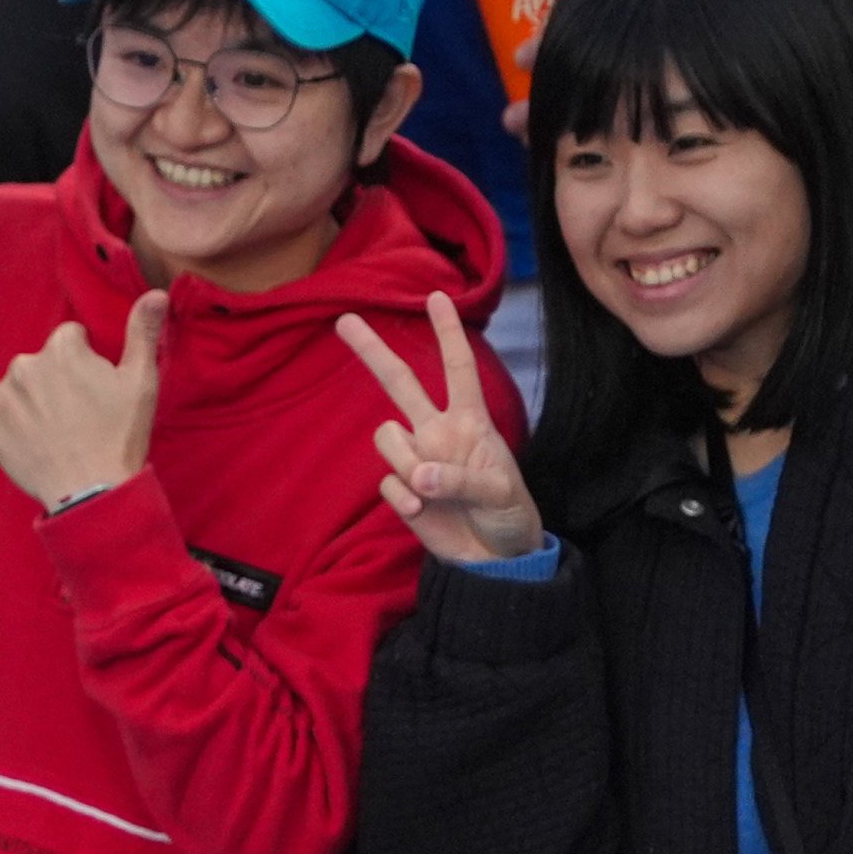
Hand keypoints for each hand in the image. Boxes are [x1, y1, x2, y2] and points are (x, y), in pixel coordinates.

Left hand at [0, 290, 164, 510]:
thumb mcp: (140, 380)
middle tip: (80, 412)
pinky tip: (41, 442)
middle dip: (58, 379)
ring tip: (61, 430)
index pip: (71, 338)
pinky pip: (3, 418)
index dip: (87, 360)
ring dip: (36, 402)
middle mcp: (22, 366)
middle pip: (43, 362)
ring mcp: (1, 399)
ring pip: (21, 389)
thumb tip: (155, 294)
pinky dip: (18, 427)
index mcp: (59, 349)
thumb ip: (142, 332)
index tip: (96, 388)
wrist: (91, 490)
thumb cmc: (119, 434)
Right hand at [338, 289, 542, 563]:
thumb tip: (418, 475)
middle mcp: (437, 432)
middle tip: (344, 320)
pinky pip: (386, 482)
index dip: (448, 333)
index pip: (458, 369)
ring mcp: (416, 459)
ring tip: (433, 492)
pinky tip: (423, 511)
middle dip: (372, 351)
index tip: (437, 296)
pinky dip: (402, 498)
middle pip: (399, 383)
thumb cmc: (509, 513)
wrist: (494, 556)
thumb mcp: (500, 492)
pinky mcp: (400, 489)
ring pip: (386, 438)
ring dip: (405, 462)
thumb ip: (461, 479)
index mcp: (470, 422)